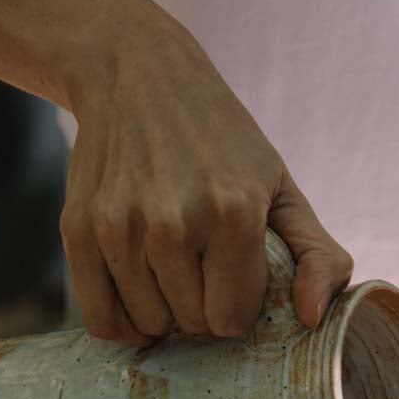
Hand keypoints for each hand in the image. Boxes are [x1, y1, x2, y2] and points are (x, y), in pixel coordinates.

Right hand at [61, 0, 352, 342]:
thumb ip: (319, 256)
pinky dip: (122, 320)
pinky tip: (137, 294)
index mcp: (233, 213)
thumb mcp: (282, 186)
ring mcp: (120, 226)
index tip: (232, 271)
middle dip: (201, 305)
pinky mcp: (79, 229)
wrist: (136, 74)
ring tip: (169, 265)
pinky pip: (102, 319)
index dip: (236, 303)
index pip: (233, 318)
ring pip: (148, 324)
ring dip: (162, 309)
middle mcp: (174, 222)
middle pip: (192, 324)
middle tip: (199, 263)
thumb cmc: (222, 142)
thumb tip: (312, 319)